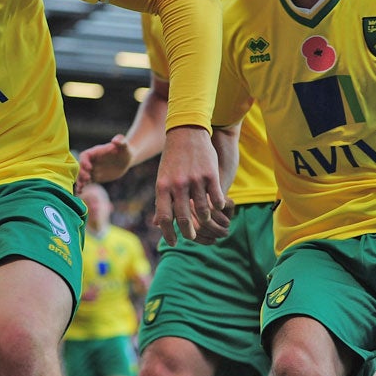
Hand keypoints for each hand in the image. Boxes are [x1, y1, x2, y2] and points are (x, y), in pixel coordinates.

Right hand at [77, 134, 132, 190]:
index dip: (84, 161)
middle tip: (88, 178)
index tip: (89, 168)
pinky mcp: (95, 177)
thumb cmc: (125, 150)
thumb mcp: (124, 145)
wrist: (125, 160)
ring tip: (80, 188)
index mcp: (96, 152)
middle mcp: (91, 161)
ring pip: (82, 175)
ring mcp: (92, 169)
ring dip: (80, 181)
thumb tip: (116, 140)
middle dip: (82, 173)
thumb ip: (120, 141)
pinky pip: (86, 182)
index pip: (85, 155)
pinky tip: (80, 192)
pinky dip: (82, 187)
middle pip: (81, 166)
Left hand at [153, 126, 226, 245]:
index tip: (173, 243)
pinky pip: (217, 199)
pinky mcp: (210, 175)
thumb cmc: (172, 159)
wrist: (186, 132)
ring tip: (205, 220)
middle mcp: (177, 185)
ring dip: (205, 220)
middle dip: (188, 233)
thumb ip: (161, 201)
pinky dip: (219, 206)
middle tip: (191, 237)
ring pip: (203, 212)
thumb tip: (156, 224)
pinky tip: (218, 206)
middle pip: (183, 219)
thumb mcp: (162, 178)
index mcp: (162, 187)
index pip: (164, 218)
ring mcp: (195, 180)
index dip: (168, 234)